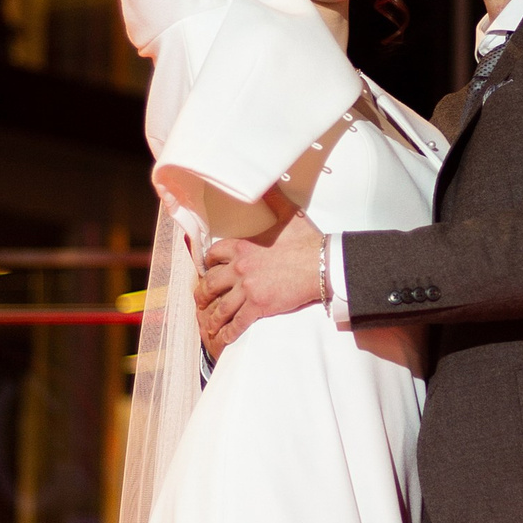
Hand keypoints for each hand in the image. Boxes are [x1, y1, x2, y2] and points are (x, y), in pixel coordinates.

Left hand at [197, 212, 324, 353]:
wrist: (322, 264)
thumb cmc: (307, 241)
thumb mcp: (289, 215)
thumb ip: (274, 200)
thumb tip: (269, 182)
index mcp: (242, 246)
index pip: (214, 255)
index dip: (208, 264)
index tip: (206, 270)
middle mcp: (240, 268)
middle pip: (211, 283)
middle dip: (203, 294)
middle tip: (200, 301)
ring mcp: (248, 289)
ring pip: (221, 306)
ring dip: (212, 317)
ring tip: (208, 325)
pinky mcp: (259, 307)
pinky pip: (238, 323)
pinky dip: (229, 333)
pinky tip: (224, 339)